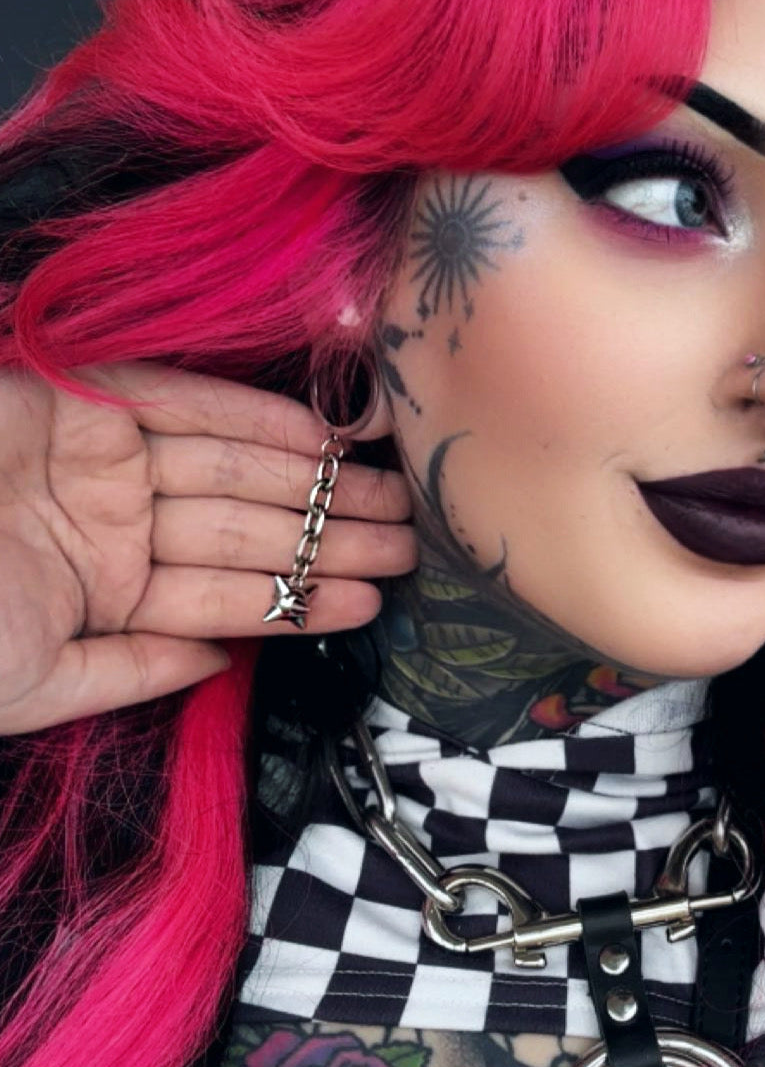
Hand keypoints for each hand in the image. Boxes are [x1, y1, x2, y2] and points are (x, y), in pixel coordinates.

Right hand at [0, 362, 414, 733]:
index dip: (303, 595)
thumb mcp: (31, 681)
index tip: (372, 597)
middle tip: (411, 540)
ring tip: (389, 500)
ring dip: (313, 482)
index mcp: (107, 592)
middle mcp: (117, 524)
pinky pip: (182, 401)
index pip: (229, 594)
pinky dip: (248, 415)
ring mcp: (101, 460)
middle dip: (333, 535)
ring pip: (235, 468)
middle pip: (250, 527)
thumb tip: (222, 664)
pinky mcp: (79, 399)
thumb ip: (128, 673)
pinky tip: (318, 438)